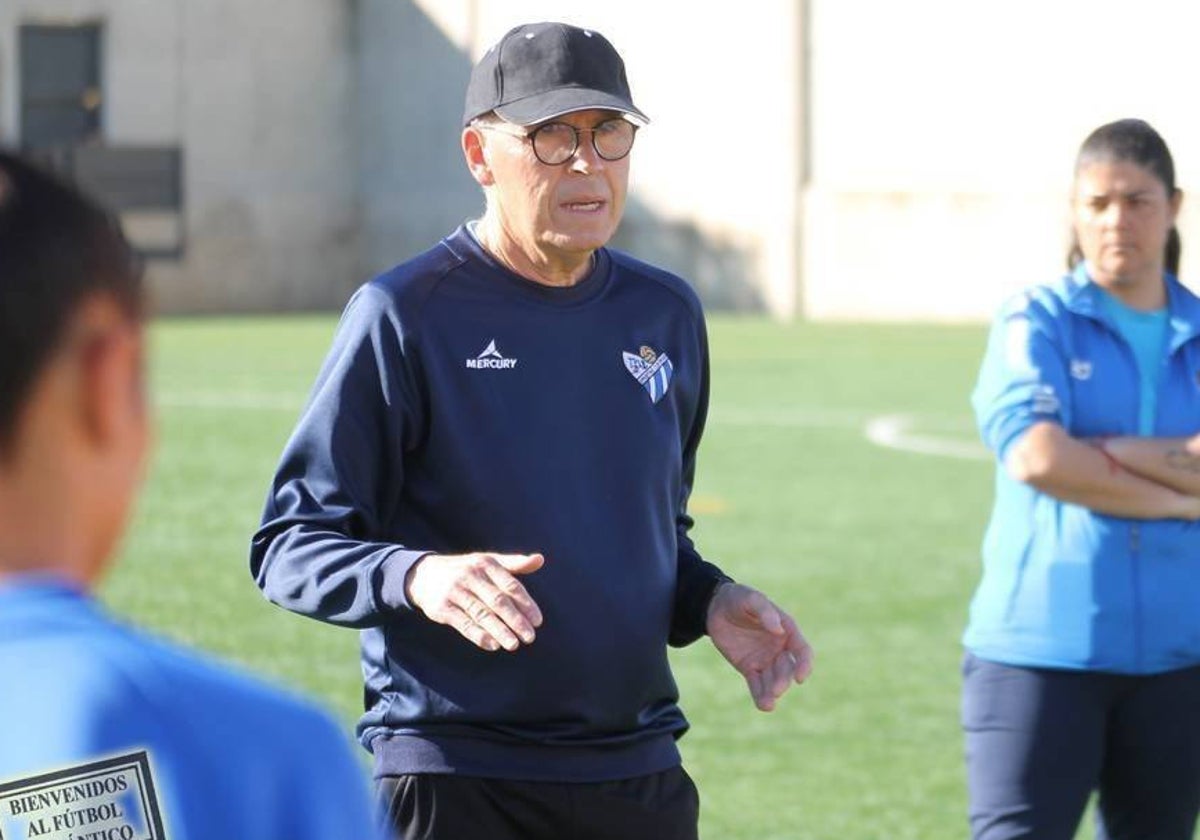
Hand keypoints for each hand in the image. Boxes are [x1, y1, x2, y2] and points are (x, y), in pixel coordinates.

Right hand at [405, 552, 543, 651]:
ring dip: (500, 631)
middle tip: (530, 637)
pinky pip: (463, 623)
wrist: (424, 574)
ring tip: (514, 645)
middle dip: (516, 620)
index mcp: (486, 564)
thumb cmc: (465, 569)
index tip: (538, 621)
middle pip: (498, 601)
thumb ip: (514, 564)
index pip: (511, 585)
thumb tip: (540, 559)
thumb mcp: (488, 561)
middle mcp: (471, 576)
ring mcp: (455, 591)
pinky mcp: (442, 607)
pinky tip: (492, 645)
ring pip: (482, 614)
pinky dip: (478, 635)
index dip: (526, 604)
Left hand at [706, 583, 813, 710]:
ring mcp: (765, 659)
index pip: (802, 651)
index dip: (805, 664)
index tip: (800, 677)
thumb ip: (764, 611)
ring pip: (773, 680)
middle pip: (787, 668)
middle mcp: (779, 648)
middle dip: (783, 680)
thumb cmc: (739, 598)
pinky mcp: (749, 667)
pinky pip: (757, 684)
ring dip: (773, 692)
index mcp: (787, 630)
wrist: (715, 607)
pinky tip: (764, 705)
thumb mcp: (750, 598)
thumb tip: (778, 628)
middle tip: (777, 690)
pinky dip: (760, 695)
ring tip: (768, 704)